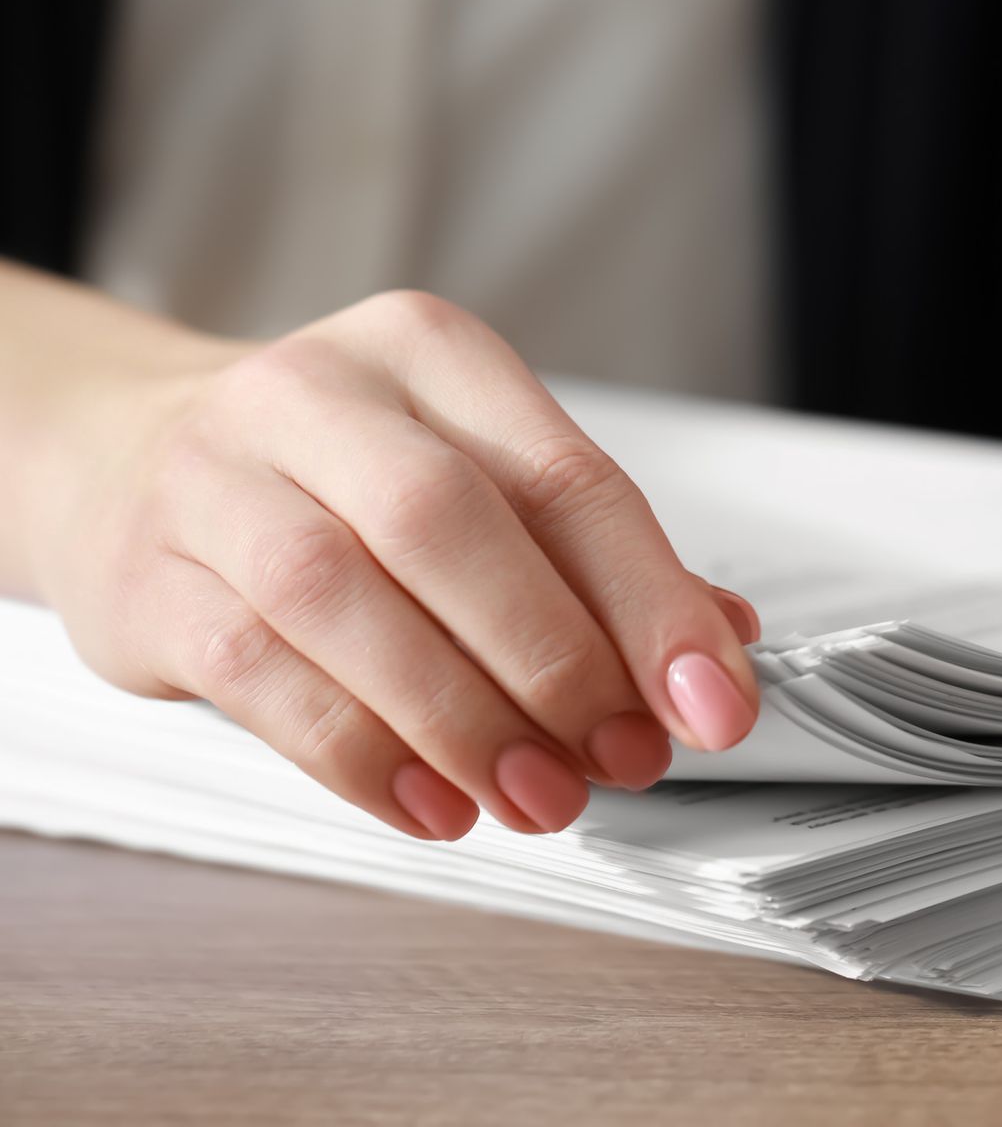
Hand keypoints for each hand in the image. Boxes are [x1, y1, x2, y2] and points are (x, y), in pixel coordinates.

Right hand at [22, 290, 760, 841]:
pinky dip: (362, 757)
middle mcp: (316, 395)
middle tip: (621, 756)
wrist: (122, 452)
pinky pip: (262, 679)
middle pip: (449, 524)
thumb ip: (594, 558)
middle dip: (555, 659)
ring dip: (461, 722)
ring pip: (342, 600)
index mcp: (430, 354)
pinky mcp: (147, 581)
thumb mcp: (474, 472)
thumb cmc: (339, 474)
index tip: (714, 699)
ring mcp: (213, 480)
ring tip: (537, 797)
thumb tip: (719, 647)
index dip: (653, 601)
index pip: (566, 476)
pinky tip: (434, 806)